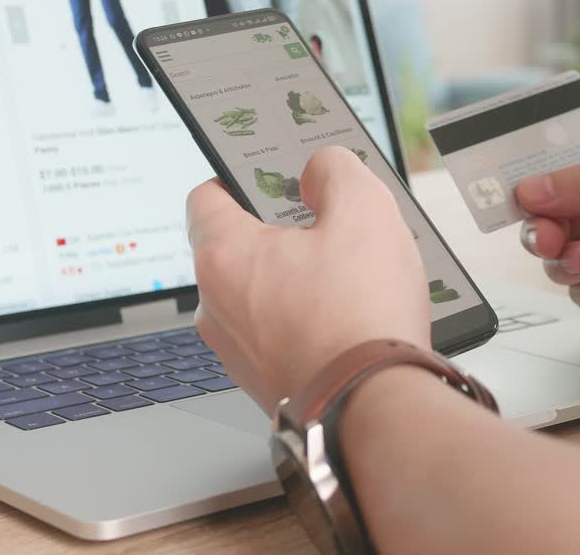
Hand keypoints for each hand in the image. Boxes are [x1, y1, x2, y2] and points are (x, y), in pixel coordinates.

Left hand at [186, 146, 430, 410]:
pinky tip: (351, 320)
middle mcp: (216, 307)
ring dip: (298, 282)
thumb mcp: (364, 208)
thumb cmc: (361, 316)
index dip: (241, 177)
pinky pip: (280, 335)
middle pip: (238, 249)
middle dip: (281, 234)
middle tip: (329, 227)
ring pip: (261, 296)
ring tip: (351, 278)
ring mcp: (237, 352)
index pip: (206, 196)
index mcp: (223, 256)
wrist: (373, 410)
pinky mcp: (266, 383)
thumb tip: (321, 170)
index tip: (272, 176)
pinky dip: (308, 323)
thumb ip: (336, 170)